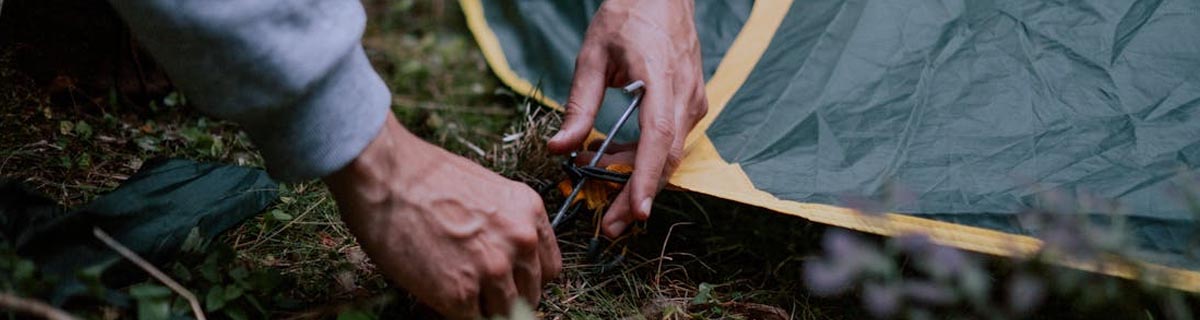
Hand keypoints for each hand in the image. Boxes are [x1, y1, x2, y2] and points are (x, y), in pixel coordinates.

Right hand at [324, 116, 561, 318]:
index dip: (528, 279)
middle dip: (507, 296)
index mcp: (529, 213)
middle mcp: (519, 242)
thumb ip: (505, 226)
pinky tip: (440, 296)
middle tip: (481, 291)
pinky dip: (458, 314)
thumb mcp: (486, 192)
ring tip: (457, 291)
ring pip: (504, 313)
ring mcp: (492, 271)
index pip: (550, 268)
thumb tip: (505, 258)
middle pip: (531, 294)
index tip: (513, 282)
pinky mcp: (459, 295)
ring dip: (483, 308)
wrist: (386, 175)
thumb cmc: (424, 177)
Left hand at [548, 0, 707, 237]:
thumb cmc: (627, 16)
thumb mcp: (592, 55)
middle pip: (666, 159)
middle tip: (609, 227)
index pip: (658, 136)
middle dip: (638, 197)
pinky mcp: (691, 104)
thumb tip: (560, 149)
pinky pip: (669, 142)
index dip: (646, 178)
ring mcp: (693, 101)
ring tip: (603, 199)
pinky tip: (614, 163)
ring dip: (638, 180)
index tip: (636, 212)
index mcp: (661, 78)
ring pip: (668, 155)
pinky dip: (643, 159)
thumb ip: (578, 104)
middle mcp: (685, 94)